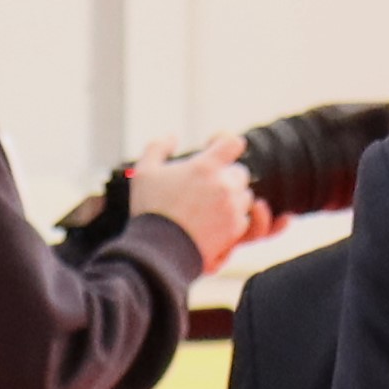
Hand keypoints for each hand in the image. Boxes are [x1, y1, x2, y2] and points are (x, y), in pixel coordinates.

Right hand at [127, 139, 259, 273]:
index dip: (226, 144)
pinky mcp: (235, 229)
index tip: (216, 150)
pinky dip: (232, 220)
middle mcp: (224, 185)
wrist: (158, 251)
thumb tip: (172, 137)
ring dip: (231, 199)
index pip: (233, 143)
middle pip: (240, 172)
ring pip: (244, 196)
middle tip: (205, 188)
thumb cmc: (150, 210)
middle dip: (226, 177)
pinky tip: (211, 224)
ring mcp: (232, 207)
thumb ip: (158, 147)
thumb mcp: (144, 172)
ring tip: (206, 208)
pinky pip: (243, 219)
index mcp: (206, 166)